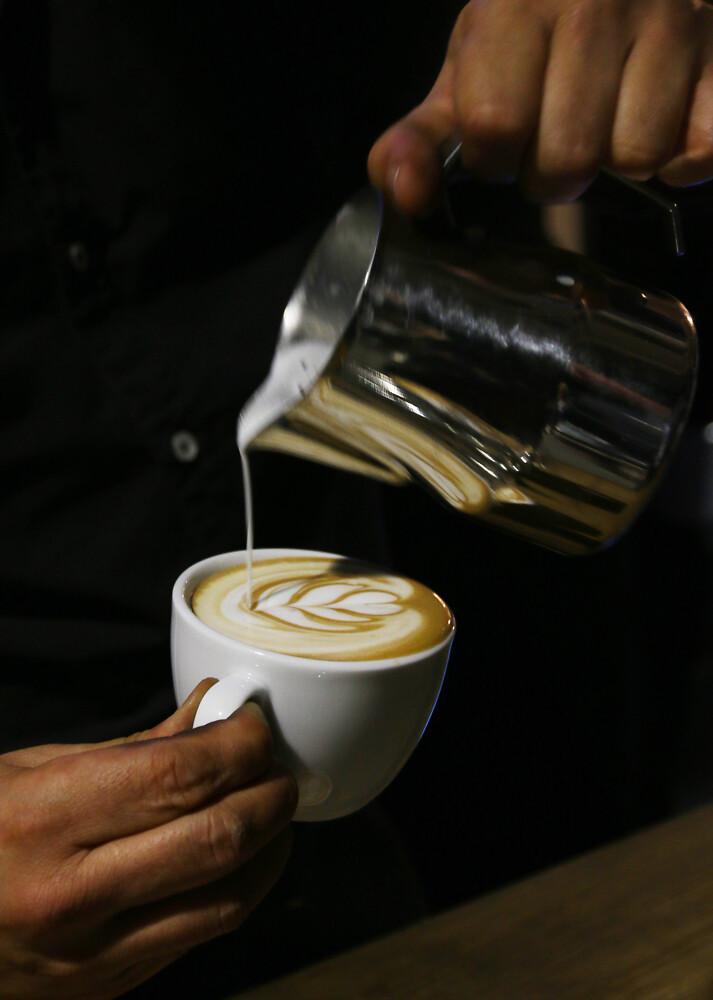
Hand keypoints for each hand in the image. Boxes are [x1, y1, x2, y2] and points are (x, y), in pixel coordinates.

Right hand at [0, 681, 296, 999]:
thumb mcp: (30, 770)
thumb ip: (133, 748)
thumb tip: (209, 713)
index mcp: (43, 822)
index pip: (178, 777)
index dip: (237, 744)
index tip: (253, 724)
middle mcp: (71, 896)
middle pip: (217, 837)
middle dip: (270, 792)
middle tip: (276, 764)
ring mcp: (93, 955)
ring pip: (228, 899)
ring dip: (271, 845)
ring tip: (270, 806)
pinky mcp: (110, 987)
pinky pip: (202, 935)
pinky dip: (237, 887)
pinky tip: (239, 855)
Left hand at [368, 0, 712, 211]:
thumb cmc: (536, 30)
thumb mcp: (468, 73)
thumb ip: (423, 138)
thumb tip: (405, 193)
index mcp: (517, 0)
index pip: (495, 125)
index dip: (495, 156)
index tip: (503, 141)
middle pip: (567, 156)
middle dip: (553, 172)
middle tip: (556, 140)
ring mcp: (672, 18)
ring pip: (635, 157)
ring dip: (615, 162)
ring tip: (608, 124)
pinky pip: (698, 151)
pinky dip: (680, 159)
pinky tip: (662, 125)